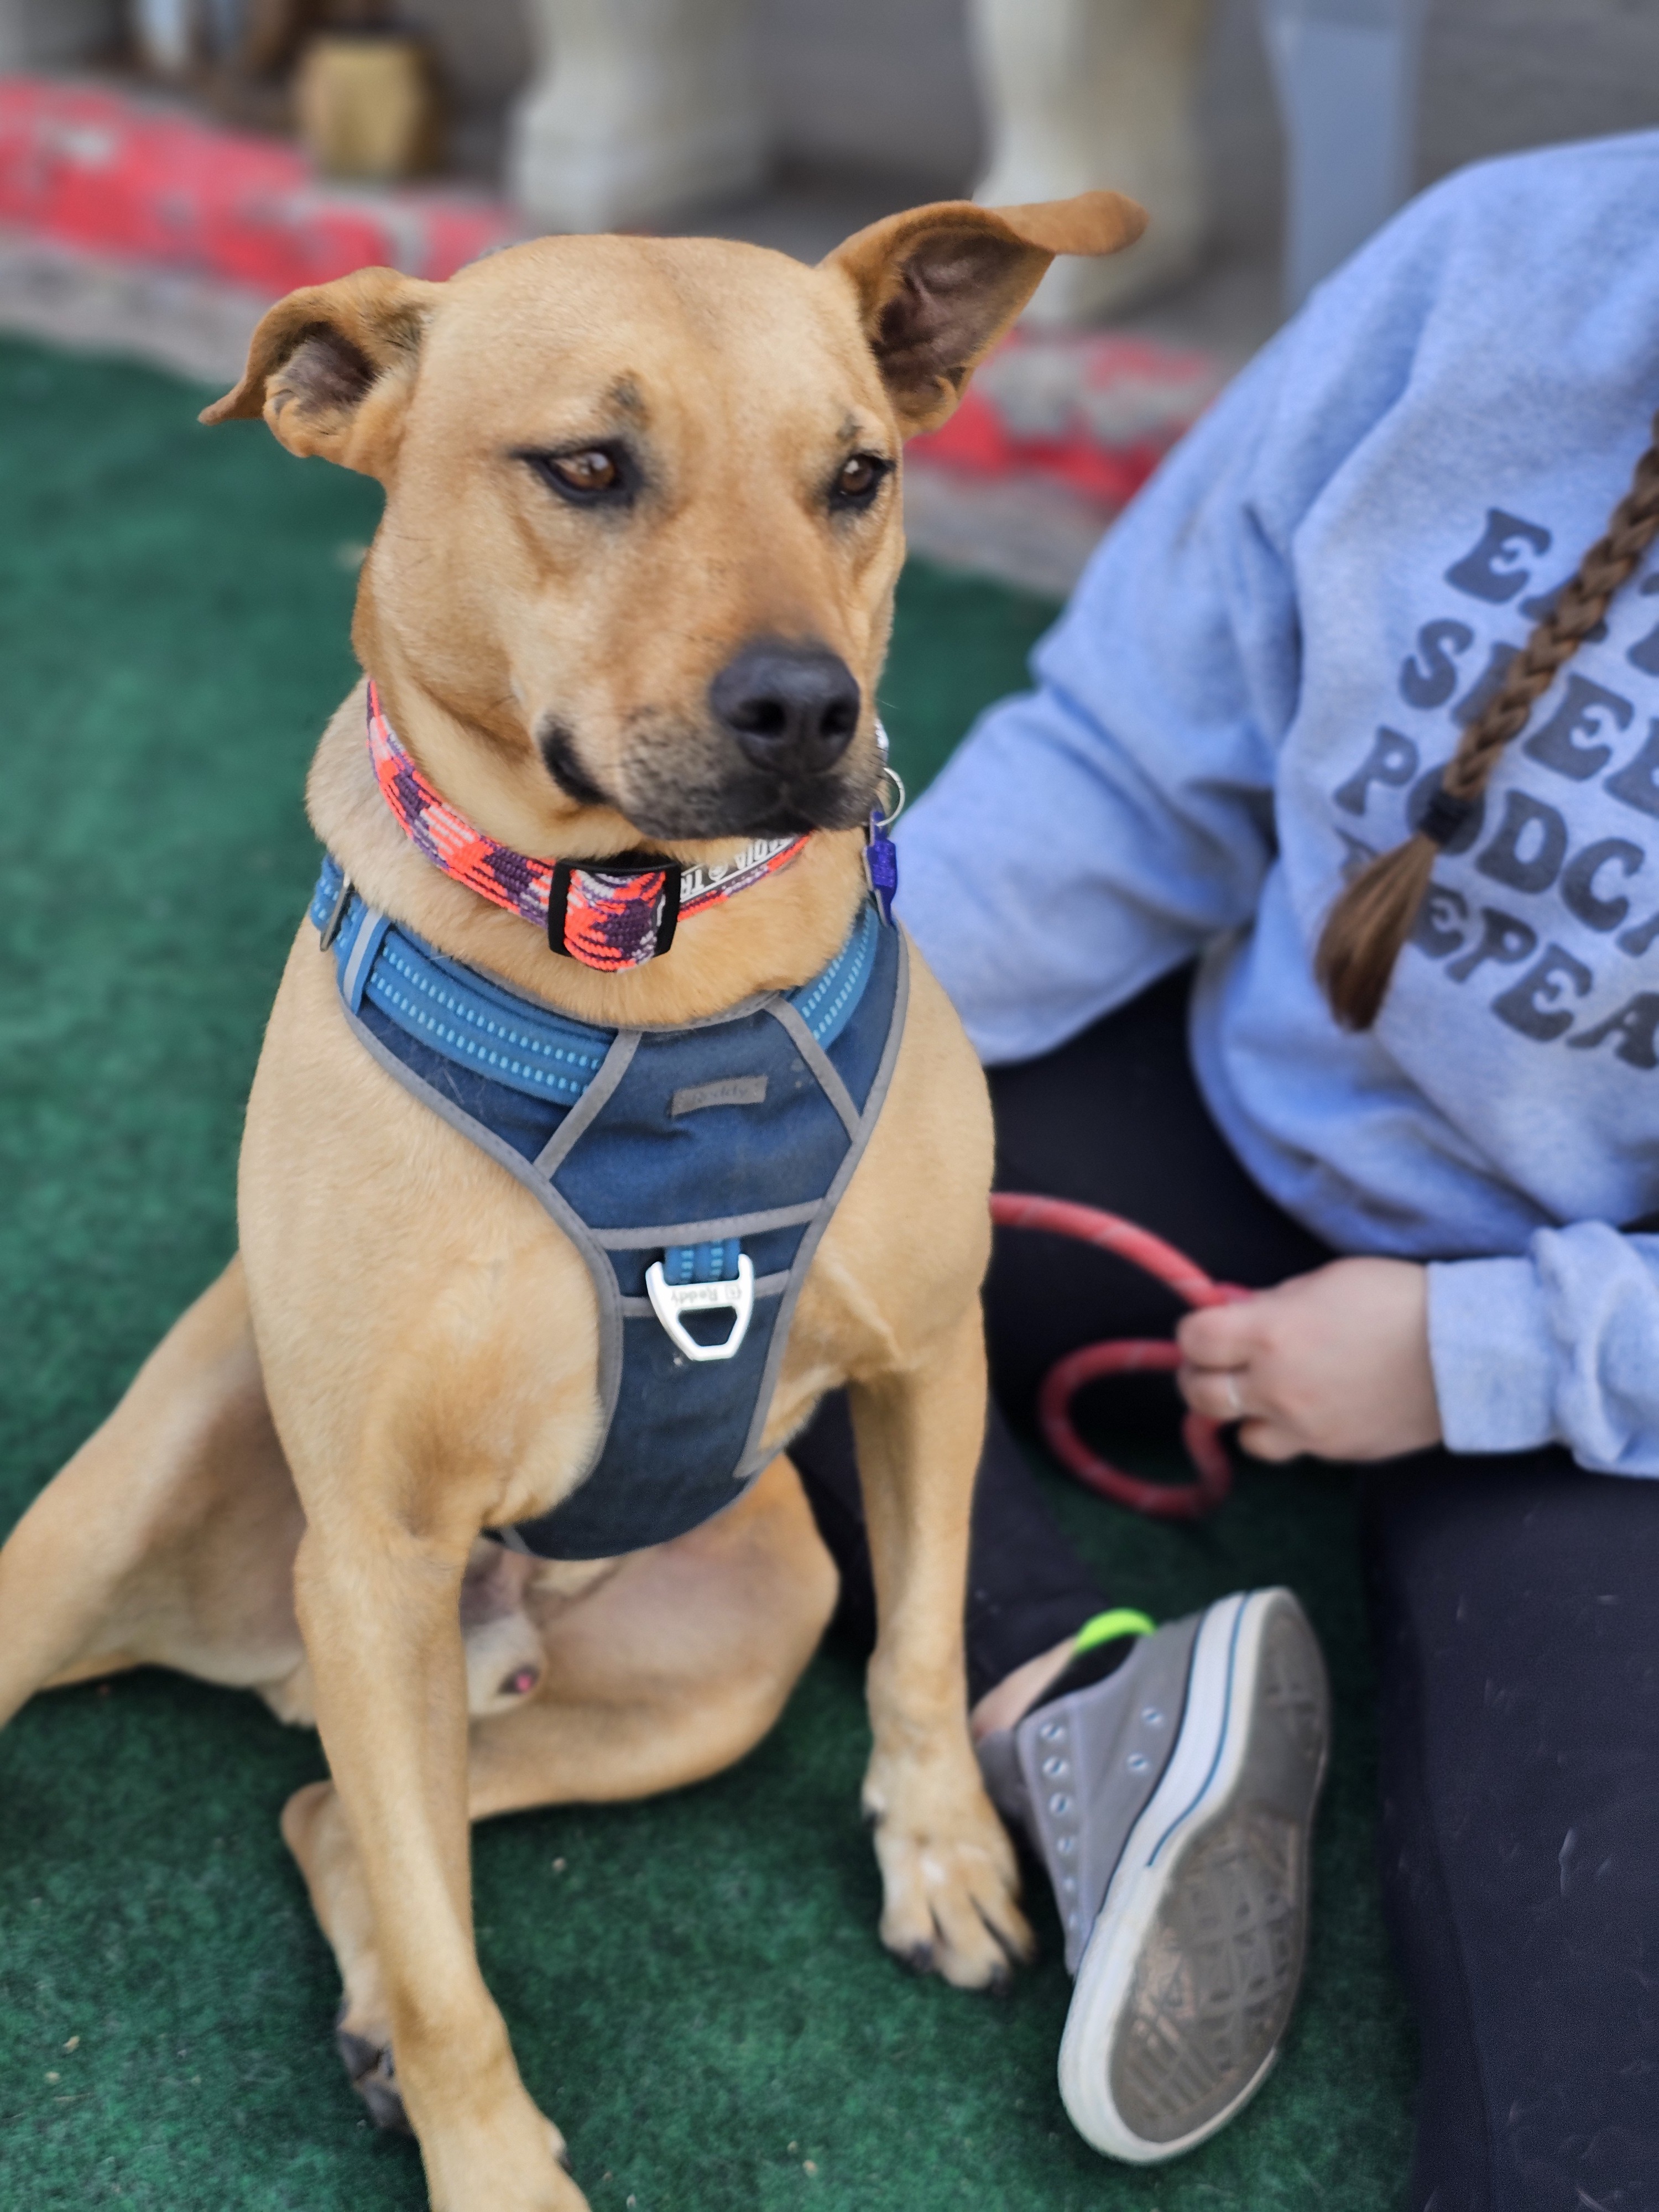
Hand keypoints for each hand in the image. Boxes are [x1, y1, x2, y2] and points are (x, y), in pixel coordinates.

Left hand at [1176, 1257, 1441, 1462]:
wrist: (1467, 1352)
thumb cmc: (1397, 1299)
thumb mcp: (1322, 1281)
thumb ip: (1270, 1304)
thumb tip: (1235, 1312)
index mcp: (1270, 1334)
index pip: (1193, 1340)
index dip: (1195, 1332)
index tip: (1210, 1327)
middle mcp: (1277, 1387)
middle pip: (1201, 1396)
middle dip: (1202, 1376)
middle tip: (1220, 1363)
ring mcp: (1305, 1428)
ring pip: (1242, 1436)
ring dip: (1246, 1414)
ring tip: (1269, 1392)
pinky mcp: (1334, 1453)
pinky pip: (1291, 1448)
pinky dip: (1290, 1431)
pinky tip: (1315, 1405)